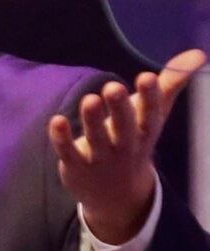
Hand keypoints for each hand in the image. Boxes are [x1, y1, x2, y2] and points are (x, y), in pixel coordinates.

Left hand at [47, 48, 205, 243]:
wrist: (116, 197)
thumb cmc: (134, 142)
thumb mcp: (152, 116)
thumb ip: (170, 84)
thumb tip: (197, 53)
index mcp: (146, 131)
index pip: (151, 114)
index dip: (150, 97)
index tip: (147, 77)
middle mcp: (126, 146)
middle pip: (125, 127)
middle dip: (120, 109)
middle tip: (112, 87)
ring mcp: (101, 159)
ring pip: (97, 139)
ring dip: (93, 121)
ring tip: (90, 99)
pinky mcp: (76, 167)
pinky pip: (69, 153)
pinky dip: (63, 139)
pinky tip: (56, 121)